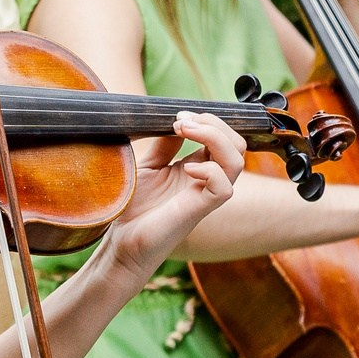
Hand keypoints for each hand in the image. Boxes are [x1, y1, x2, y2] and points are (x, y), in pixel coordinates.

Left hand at [102, 113, 244, 279]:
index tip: (178, 116)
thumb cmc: (134, 207)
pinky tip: (186, 168)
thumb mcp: (149, 165)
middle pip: (236, 145)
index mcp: (198, 169)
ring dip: (214, 138)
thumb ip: (166, 144)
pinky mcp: (198, 211)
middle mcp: (207, 181)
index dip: (207, 120)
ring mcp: (204, 196)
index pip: (223, 138)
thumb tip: (180, 120)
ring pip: (237, 162)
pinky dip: (209, 171)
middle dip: (214, 124)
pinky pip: (224, 188)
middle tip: (182, 121)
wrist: (121, 241)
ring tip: (186, 131)